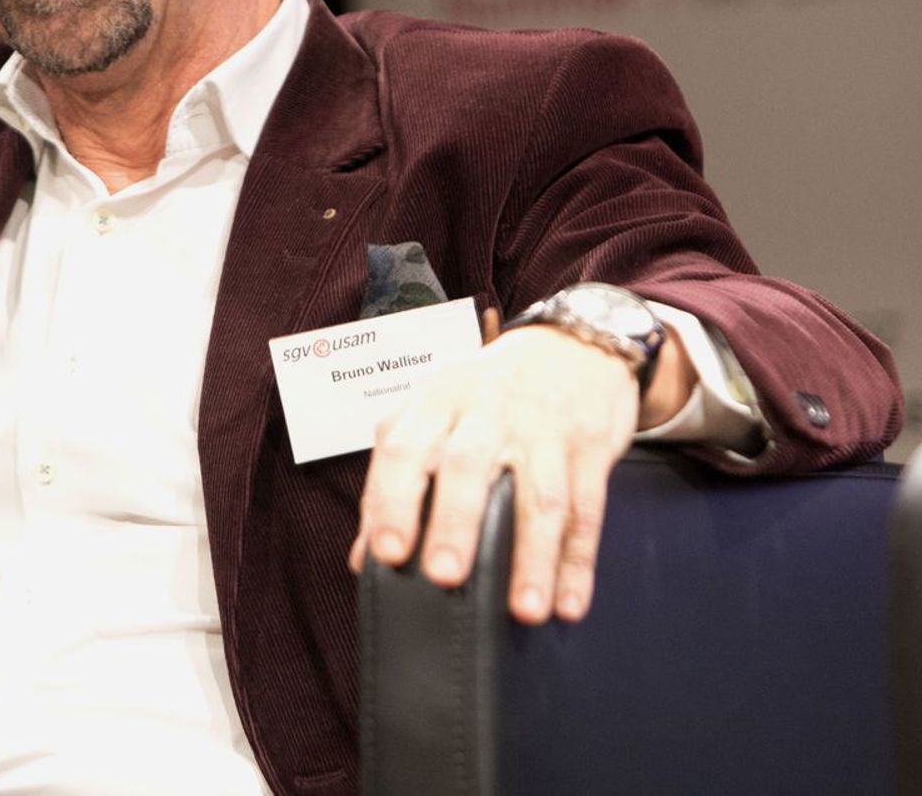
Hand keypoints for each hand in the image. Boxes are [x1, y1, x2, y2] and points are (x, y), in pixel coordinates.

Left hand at [347, 323, 644, 623]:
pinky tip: (569, 602)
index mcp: (436, 401)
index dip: (390, 500)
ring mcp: (543, 429)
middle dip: (456, 523)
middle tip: (445, 576)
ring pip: (539, 496)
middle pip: (468, 466)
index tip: (385, 554)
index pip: (403, 448)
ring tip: (525, 610)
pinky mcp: (591, 447)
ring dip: (533, 558)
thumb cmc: (487, 392)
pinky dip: (578, 562)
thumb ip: (396, 479)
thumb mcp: (434, 413)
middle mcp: (487, 411)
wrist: (572, 343)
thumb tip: (363, 559)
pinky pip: (588, 510)